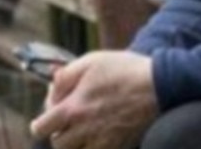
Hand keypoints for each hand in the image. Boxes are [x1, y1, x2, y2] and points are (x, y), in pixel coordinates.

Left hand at [29, 51, 157, 148]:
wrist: (159, 85)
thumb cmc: (125, 70)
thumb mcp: (91, 61)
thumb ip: (65, 75)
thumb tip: (51, 86)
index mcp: (73, 108)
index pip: (41, 128)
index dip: (41, 122)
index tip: (49, 115)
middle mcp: (84, 130)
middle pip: (58, 144)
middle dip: (60, 132)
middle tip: (71, 120)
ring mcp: (102, 142)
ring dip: (76, 143)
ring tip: (85, 129)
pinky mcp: (118, 147)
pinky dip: (95, 146)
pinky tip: (102, 135)